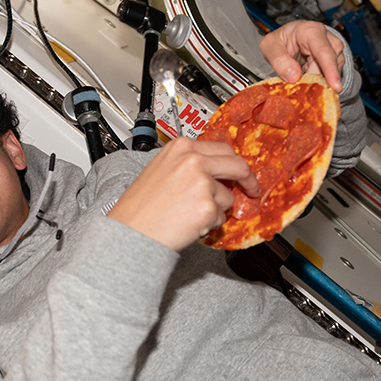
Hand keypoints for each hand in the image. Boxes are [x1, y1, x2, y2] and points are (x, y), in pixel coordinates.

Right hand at [107, 138, 259, 250]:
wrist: (129, 232)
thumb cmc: (138, 208)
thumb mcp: (161, 171)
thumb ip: (188, 166)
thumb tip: (213, 173)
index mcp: (181, 148)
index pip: (221, 149)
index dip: (233, 163)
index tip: (240, 171)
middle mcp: (193, 161)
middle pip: (237, 165)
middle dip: (247, 179)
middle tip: (250, 189)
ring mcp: (203, 183)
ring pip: (228, 197)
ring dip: (216, 209)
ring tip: (188, 214)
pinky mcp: (208, 207)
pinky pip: (220, 218)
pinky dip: (208, 224)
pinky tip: (187, 224)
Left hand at [259, 20, 344, 92]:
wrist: (288, 37)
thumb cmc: (280, 39)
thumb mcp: (269, 46)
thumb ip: (278, 60)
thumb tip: (294, 77)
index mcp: (311, 31)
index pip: (324, 52)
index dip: (330, 70)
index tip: (335, 87)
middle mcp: (327, 38)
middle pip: (329, 66)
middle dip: (318, 82)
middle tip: (303, 93)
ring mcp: (334, 50)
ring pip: (332, 73)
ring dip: (317, 83)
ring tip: (302, 84)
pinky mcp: (335, 61)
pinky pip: (331, 76)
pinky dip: (319, 83)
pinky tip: (308, 83)